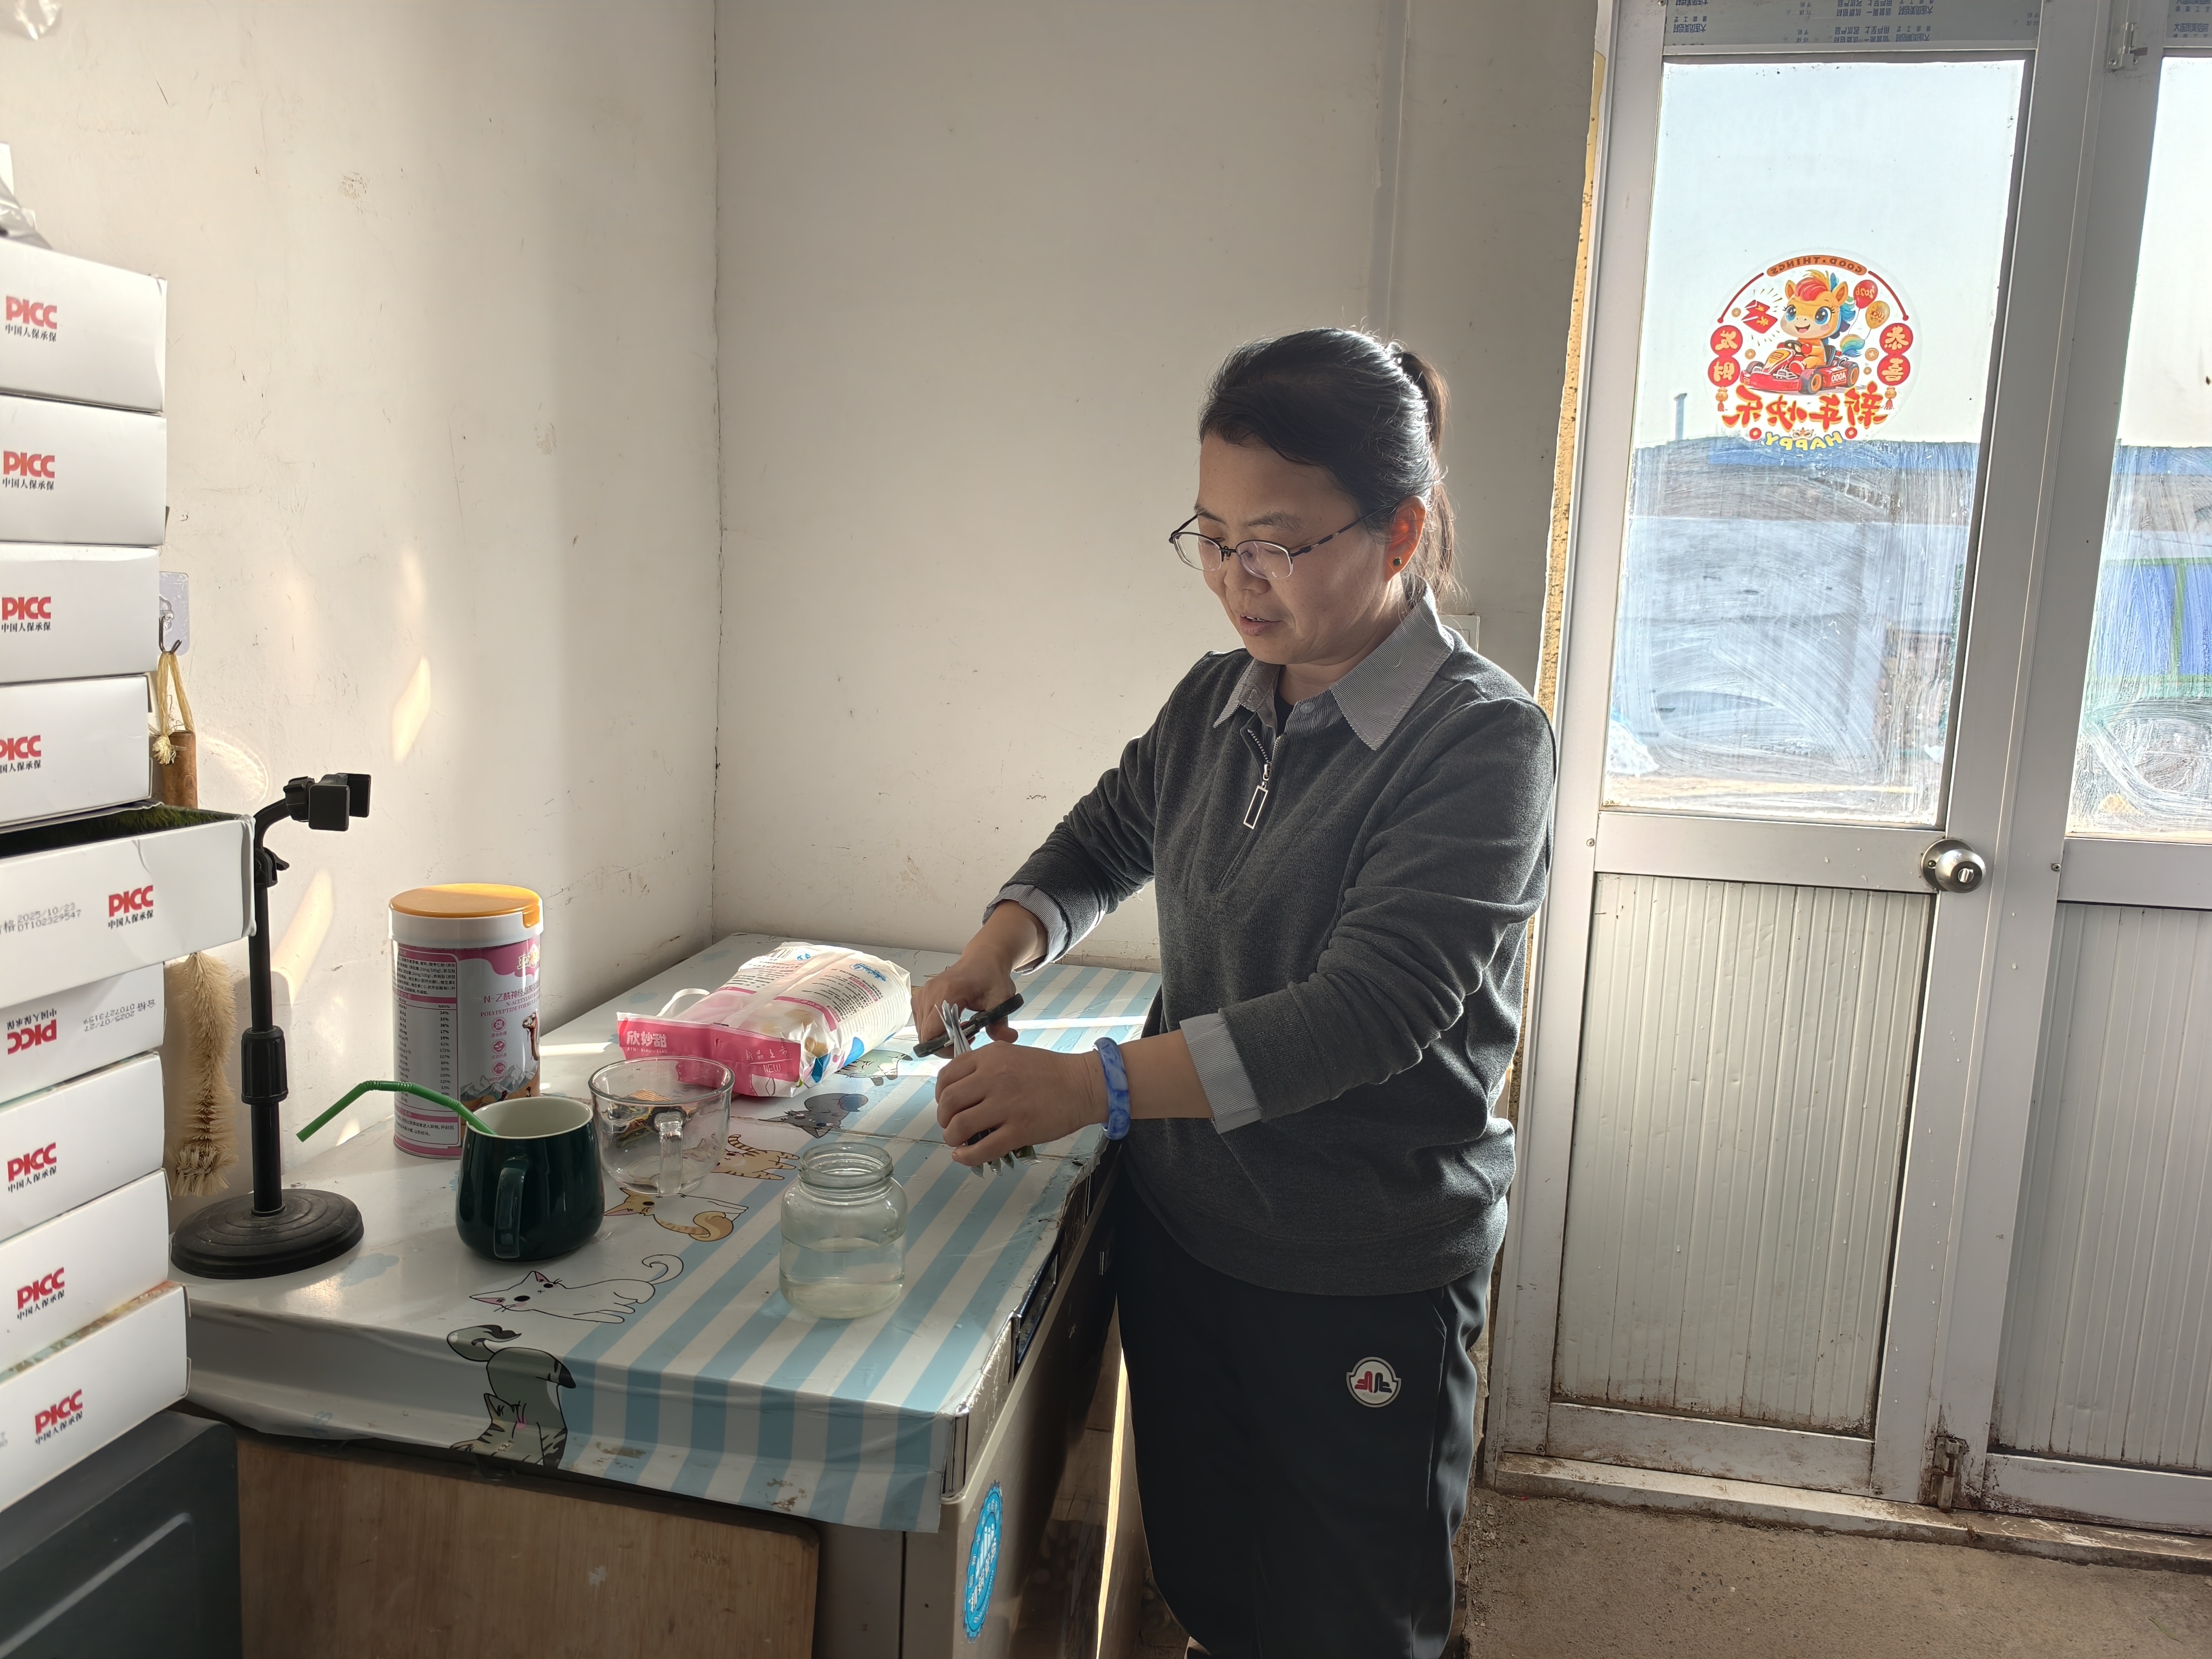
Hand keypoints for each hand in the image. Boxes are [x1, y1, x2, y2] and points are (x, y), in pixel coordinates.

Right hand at [911, 954, 1020, 1049]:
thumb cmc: (990, 977)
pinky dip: (934, 1029)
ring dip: (939, 1037)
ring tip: (961, 1029)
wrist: (981, 959)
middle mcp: (930, 992)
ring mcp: (923, 994)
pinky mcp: (920, 997)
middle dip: (944, 1044)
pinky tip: (952, 1023)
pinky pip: (921, 1022)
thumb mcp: (1001, 999)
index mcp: (948, 992)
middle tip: (967, 1037)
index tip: (966, 1043)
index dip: (945, 1046)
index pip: (932, 1031)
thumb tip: (1009, 1038)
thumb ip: (1001, 1022)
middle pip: (925, 1034)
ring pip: (922, 1030)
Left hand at [936, 1044, 1105, 1166]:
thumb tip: (958, 1093)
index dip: (940, 1095)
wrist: (1082, 1085)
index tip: (947, 1105)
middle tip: (951, 1125)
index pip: (947, 1076)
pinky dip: (966, 1157)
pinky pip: (982, 1149)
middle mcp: (994, 1078)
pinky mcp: (1019, 1131)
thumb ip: (985, 1067)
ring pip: (960, 1126)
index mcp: (990, 1057)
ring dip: (952, 1138)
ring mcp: (1006, 1105)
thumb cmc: (1048, 1071)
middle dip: (943, 1118)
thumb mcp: (1011, 1054)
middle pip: (949, 1102)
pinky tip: (964, 1157)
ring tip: (959, 1141)